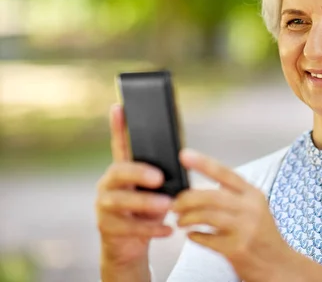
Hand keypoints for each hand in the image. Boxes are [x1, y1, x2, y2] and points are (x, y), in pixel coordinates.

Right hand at [95, 105, 173, 279]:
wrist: (129, 246)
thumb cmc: (148, 211)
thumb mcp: (158, 190)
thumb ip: (163, 174)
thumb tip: (186, 158)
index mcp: (122, 170)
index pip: (119, 145)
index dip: (119, 127)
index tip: (120, 106)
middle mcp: (108, 184)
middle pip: (119, 172)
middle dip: (139, 172)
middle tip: (159, 177)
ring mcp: (104, 206)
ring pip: (121, 200)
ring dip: (145, 202)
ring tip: (168, 204)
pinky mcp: (107, 228)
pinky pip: (129, 228)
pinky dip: (151, 228)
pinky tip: (168, 230)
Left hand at [173, 150, 321, 281]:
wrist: (278, 264)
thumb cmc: (263, 236)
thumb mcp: (255, 208)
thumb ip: (232, 197)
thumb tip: (198, 191)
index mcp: (253, 195)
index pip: (225, 173)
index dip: (203, 163)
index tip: (185, 156)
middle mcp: (250, 209)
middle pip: (210, 195)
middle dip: (187, 199)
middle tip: (175, 203)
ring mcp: (244, 229)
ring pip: (206, 216)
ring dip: (187, 218)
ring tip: (181, 221)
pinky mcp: (237, 249)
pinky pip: (207, 239)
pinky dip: (195, 236)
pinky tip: (192, 236)